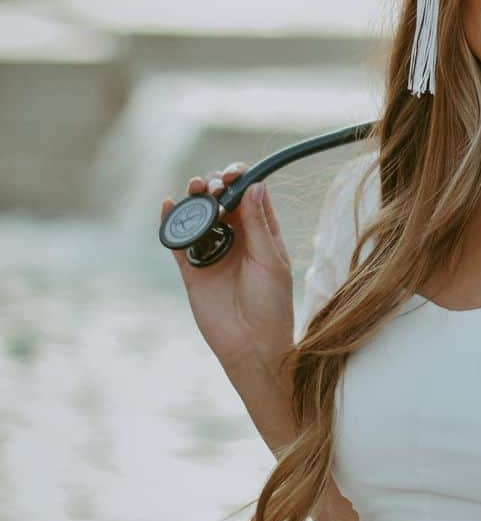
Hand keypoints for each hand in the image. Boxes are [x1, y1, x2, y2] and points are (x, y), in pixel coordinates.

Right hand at [162, 162, 294, 379]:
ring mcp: (212, 253)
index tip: (235, 173)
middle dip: (216, 185)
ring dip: (195, 197)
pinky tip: (168, 205)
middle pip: (221, 200)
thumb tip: (254, 186)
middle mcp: (236, 239)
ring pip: (199, 215)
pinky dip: (171, 222)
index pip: (251, 195)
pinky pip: (178, 241)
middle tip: (215, 187)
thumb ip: (258, 225)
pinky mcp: (192, 269)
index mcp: (262, 235)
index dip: (242, 179)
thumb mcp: (270, 262)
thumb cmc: (272, 306)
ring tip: (197, 189)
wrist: (252, 346)